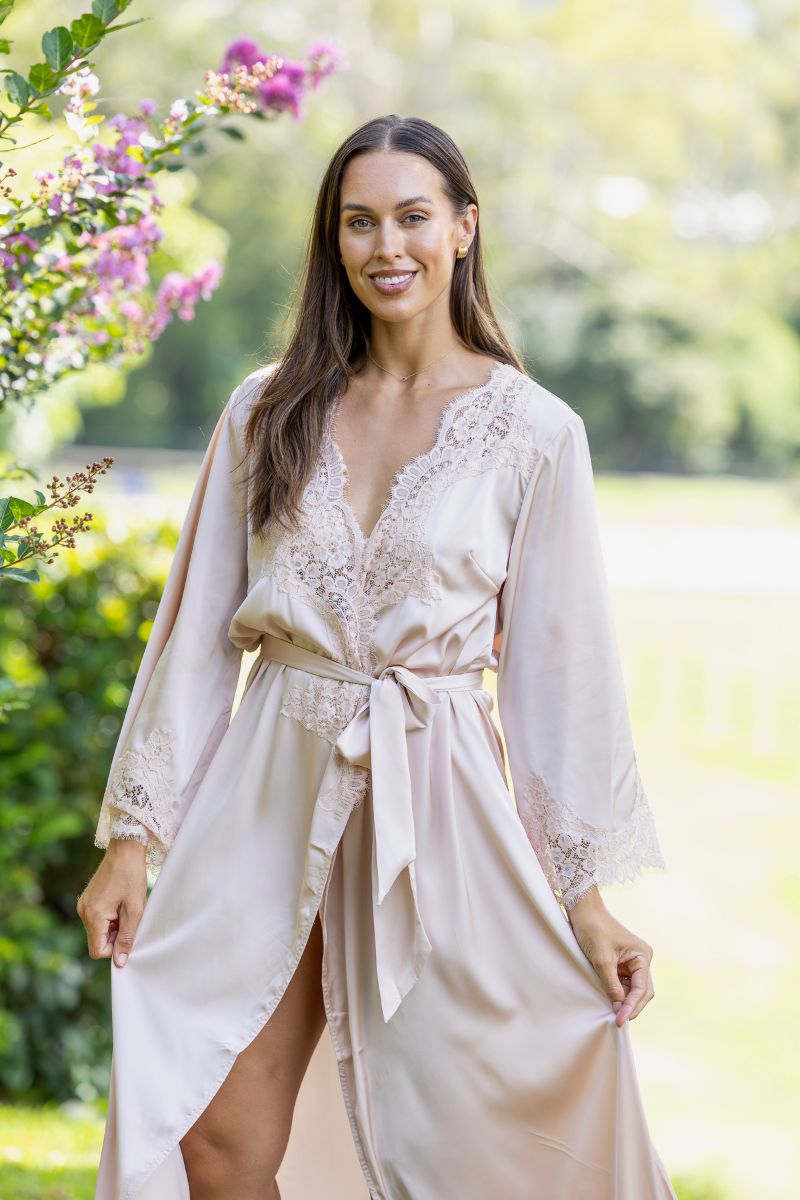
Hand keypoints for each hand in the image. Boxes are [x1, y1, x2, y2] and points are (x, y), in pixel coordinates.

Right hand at [76, 839, 147, 967]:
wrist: (125, 849)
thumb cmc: (131, 876)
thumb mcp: (135, 909)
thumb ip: (127, 937)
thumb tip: (120, 962)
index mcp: (93, 915)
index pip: (97, 950)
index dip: (114, 949)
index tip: (128, 936)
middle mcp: (83, 911)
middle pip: (98, 940)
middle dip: (115, 936)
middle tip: (130, 918)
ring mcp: (84, 904)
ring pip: (98, 930)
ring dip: (114, 926)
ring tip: (127, 909)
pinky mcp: (87, 899)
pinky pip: (97, 919)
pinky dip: (110, 918)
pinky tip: (121, 904)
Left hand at [565, 887, 654, 1026]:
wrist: (583, 911)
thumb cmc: (593, 930)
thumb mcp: (602, 960)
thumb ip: (612, 985)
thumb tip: (619, 1007)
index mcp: (642, 955)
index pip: (642, 988)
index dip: (632, 1006)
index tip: (620, 1020)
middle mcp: (641, 960)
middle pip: (642, 991)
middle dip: (631, 1007)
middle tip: (618, 1022)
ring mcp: (631, 962)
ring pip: (633, 990)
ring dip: (625, 1002)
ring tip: (614, 1016)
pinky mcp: (621, 964)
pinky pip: (623, 984)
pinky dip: (619, 995)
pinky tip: (611, 1004)